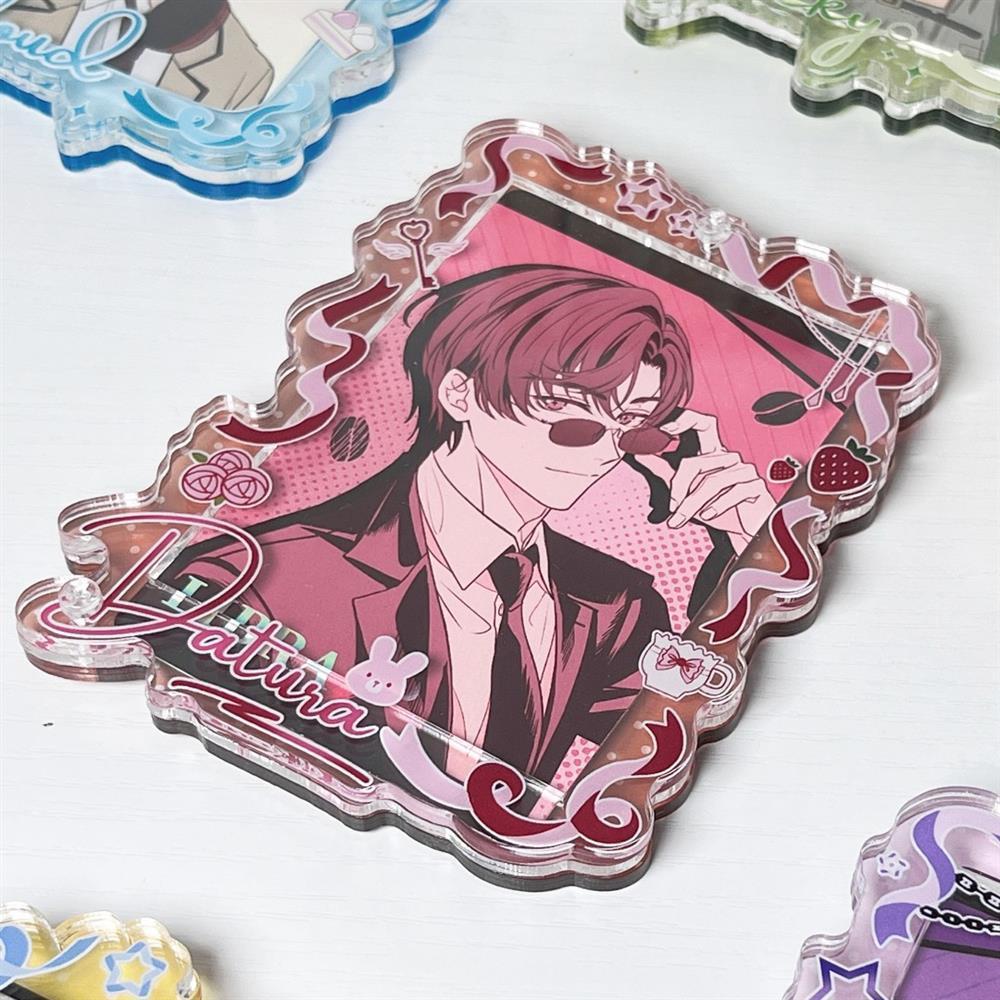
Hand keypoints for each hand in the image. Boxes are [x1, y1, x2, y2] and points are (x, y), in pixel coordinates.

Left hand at [633, 409, 775, 553]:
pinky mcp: (756, 486)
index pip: (702, 425)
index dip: (685, 420)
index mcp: (712, 453)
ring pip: (711, 482)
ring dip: (692, 505)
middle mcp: (728, 457)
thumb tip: (639, 454)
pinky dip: (718, 506)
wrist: (743, 529)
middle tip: (671, 506)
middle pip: (696, 462)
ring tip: (682, 518)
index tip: (665, 429)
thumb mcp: (686, 491)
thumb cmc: (717, 507)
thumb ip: (664, 471)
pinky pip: (733, 493)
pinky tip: (709, 514)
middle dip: (679, 486)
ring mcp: (744, 470)